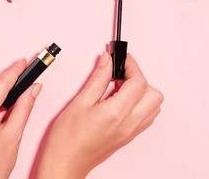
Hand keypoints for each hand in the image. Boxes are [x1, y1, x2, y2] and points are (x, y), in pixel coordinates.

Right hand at [37, 52, 162, 178]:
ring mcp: (131, 132)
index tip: (122, 59)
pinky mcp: (128, 137)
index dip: (132, 66)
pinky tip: (118, 101)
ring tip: (118, 88)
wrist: (66, 162)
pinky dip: (138, 104)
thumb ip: (98, 79)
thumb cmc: (67, 137)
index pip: (139, 82)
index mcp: (117, 113)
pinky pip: (145, 117)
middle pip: (154, 94)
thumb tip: (107, 61)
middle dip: (139, 79)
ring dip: (141, 92)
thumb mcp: (79, 102)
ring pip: (153, 106)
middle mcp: (129, 124)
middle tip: (119, 75)